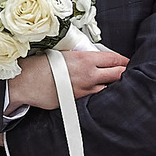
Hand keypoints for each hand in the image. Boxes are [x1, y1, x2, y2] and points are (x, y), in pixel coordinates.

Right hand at [5, 47, 128, 111]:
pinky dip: (99, 95)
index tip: (128, 62)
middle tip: (129, 73)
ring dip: (113, 86)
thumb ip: (80, 57)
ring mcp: (85, 90)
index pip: (114, 60)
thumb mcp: (63, 54)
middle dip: (125, 73)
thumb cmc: (41, 65)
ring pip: (109, 89)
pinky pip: (95, 98)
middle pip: (118, 75)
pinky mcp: (78, 101)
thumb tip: (91, 58)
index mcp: (86, 60)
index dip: (124, 61)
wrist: (27, 83)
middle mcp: (89, 75)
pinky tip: (99, 94)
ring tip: (116, 85)